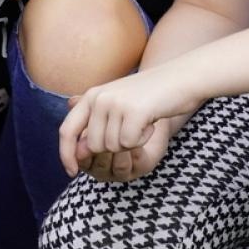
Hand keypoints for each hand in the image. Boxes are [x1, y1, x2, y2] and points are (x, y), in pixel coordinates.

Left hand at [58, 66, 198, 177]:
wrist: (182, 77)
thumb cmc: (150, 95)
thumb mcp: (118, 102)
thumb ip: (96, 122)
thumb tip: (79, 151)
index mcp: (91, 96)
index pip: (66, 130)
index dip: (66, 154)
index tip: (72, 171)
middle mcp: (99, 98)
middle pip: (93, 146)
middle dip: (114, 147)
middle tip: (132, 129)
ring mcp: (115, 104)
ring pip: (112, 147)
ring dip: (130, 143)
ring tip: (143, 123)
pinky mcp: (133, 112)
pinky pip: (129, 144)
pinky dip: (142, 140)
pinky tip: (151, 123)